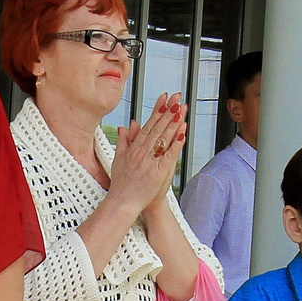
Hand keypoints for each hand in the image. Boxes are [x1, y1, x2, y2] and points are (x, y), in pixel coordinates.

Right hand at [108, 95, 186, 215]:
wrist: (122, 202)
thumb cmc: (122, 183)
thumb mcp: (119, 158)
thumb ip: (124, 141)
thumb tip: (127, 126)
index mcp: (134, 148)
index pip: (148, 125)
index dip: (157, 110)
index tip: (165, 98)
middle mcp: (142, 152)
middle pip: (157, 128)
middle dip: (168, 111)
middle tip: (177, 98)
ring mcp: (150, 161)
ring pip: (164, 138)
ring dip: (173, 122)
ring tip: (182, 109)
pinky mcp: (158, 172)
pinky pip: (169, 154)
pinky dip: (176, 143)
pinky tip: (182, 132)